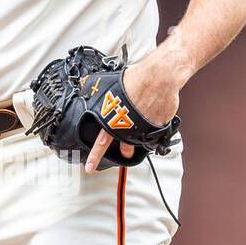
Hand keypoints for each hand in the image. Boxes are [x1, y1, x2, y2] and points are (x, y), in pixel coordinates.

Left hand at [84, 52, 179, 172]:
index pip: (101, 142)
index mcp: (114, 119)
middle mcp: (129, 127)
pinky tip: (155, 117)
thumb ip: (99, 88)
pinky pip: (156, 129)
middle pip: (125, 146)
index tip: (90, 167)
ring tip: (141, 137)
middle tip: (123, 155)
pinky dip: (155, 124)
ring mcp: (144, 128)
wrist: (159, 77)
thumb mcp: (111, 82)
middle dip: (124, 152)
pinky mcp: (159, 126)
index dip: (95, 156)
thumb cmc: (136, 78)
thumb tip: (85, 82)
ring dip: (139, 140)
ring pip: (140, 141)